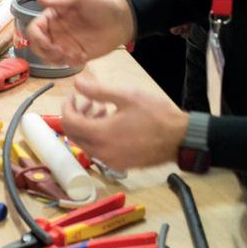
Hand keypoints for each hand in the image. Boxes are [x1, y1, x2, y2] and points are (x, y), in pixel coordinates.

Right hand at [25, 0, 135, 67]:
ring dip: (57, 60)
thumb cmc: (101, 5)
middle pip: (37, 47)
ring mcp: (66, 45)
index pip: (34, 29)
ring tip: (73, 54)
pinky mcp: (76, 56)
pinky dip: (71, 63)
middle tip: (60, 52)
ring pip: (49, 58)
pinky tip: (83, 56)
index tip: (47, 42)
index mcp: (53, 17)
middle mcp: (56, 32)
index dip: (36, 38)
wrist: (122, 21)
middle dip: (45, 52)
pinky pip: (66, 64)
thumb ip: (60, 0)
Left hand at [58, 77, 192, 170]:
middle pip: (74, 135)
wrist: (179, 138)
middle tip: (88, 101)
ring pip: (85, 143)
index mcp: (101, 135)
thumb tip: (77, 83)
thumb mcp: (126, 96)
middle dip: (76, 116)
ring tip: (102, 109)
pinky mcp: (119, 164)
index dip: (66, 106)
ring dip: (87, 126)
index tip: (73, 95)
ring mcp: (110, 161)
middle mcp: (101, 152)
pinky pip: (98, 151)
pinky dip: (98, 136)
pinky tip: (112, 123)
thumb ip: (98, 90)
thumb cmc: (156, 115)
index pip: (69, 122)